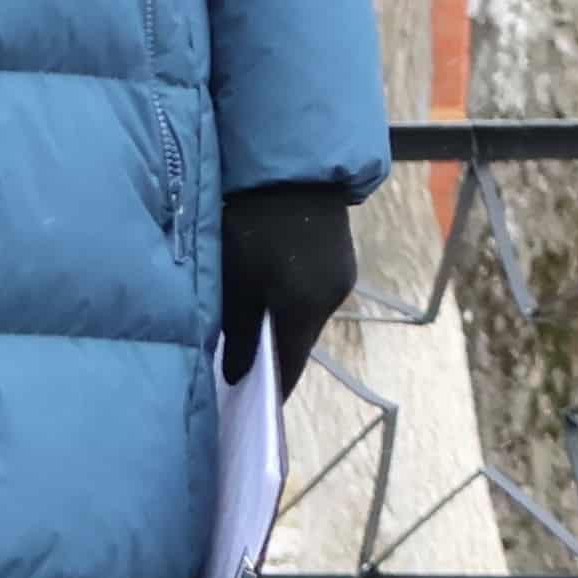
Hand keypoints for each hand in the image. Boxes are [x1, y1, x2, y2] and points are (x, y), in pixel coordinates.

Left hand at [220, 182, 358, 392]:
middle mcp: (331, 299)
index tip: (249, 409)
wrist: (291, 168)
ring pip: (306, 316)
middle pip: (300, 341)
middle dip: (274, 355)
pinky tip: (271, 292)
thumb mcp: (236, 281)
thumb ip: (238, 331)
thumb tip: (237, 376)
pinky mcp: (340, 258)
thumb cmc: (253, 227)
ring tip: (252, 327)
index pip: (290, 367)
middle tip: (241, 367)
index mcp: (306, 310)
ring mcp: (340, 277)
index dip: (271, 389)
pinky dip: (292, 301)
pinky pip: (313, 293)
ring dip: (282, 325)